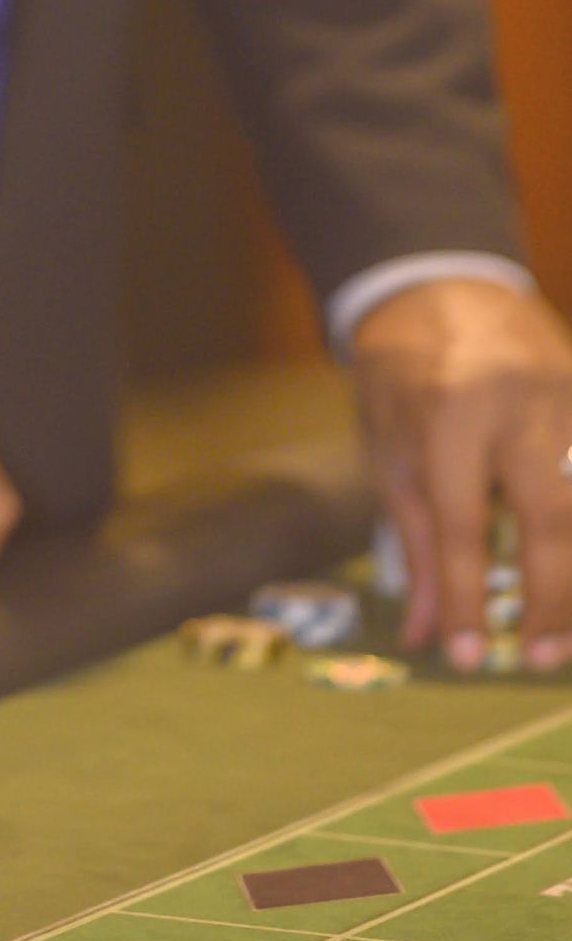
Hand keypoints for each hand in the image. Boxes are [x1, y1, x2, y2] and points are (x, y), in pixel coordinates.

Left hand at [351, 280, 571, 669]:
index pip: (461, 523)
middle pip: (551, 516)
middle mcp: (517, 401)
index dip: (467, 598)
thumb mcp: (388, 446)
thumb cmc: (404, 372)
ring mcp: (567, 391)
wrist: (440, 281)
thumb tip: (425, 633)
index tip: (469, 658)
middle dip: (551, 598)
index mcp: (448, 412)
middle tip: (542, 659)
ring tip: (569, 633)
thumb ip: (412, 540)